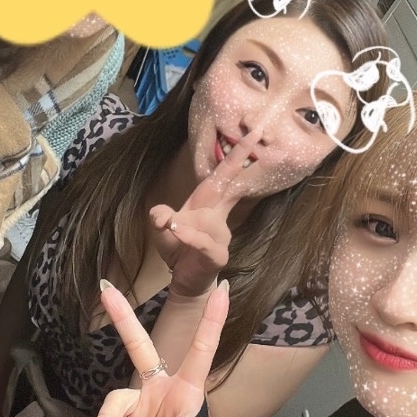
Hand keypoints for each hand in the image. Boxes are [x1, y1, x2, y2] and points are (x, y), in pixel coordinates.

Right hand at [85, 279, 228, 416]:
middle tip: (106, 290)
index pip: (201, 352)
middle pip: (140, 349)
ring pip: (115, 400)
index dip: (211, 322)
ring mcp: (140, 400)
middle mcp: (162, 389)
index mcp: (187, 394)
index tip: (223, 290)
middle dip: (123, 320)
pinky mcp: (122, 414)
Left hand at [149, 129, 261, 297]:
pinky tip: (177, 231)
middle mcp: (217, 216)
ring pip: (211, 217)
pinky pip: (204, 243)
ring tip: (174, 224)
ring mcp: (220, 236)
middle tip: (256, 135)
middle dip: (240, 161)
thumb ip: (160, 218)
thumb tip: (162, 215)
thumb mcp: (162, 231)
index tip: (250, 134)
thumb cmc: (179, 250)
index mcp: (205, 204)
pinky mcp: (216, 256)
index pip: (222, 176)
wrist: (186, 282)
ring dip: (193, 217)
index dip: (235, 156)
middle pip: (230, 185)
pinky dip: (191, 236)